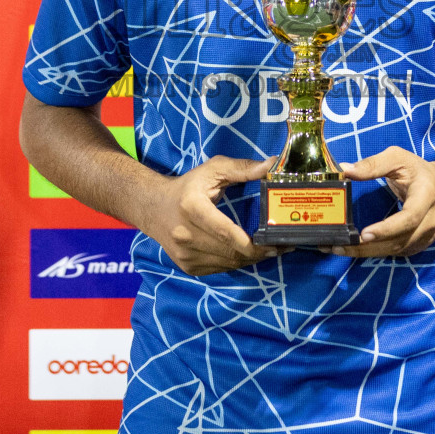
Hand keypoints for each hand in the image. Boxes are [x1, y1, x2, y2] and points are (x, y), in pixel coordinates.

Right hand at [139, 156, 281, 276]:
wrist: (154, 208)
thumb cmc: (188, 186)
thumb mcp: (213, 169)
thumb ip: (243, 168)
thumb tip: (272, 164)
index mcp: (192, 208)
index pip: (227, 233)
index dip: (253, 244)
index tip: (277, 243)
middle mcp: (185, 235)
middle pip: (231, 252)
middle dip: (260, 252)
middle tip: (281, 246)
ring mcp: (184, 254)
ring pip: (229, 264)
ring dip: (251, 260)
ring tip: (269, 249)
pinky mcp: (187, 266)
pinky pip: (220, 269)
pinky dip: (237, 262)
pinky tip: (247, 253)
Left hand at [329, 147, 434, 258]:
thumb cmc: (421, 172)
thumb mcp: (398, 158)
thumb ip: (372, 164)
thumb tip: (345, 170)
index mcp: (426, 196)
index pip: (409, 218)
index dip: (387, 228)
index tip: (364, 234)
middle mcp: (430, 221)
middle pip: (399, 241)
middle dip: (367, 246)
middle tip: (339, 245)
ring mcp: (426, 236)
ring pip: (396, 250)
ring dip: (367, 252)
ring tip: (339, 248)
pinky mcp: (419, 244)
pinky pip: (396, 252)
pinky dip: (375, 252)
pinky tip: (355, 249)